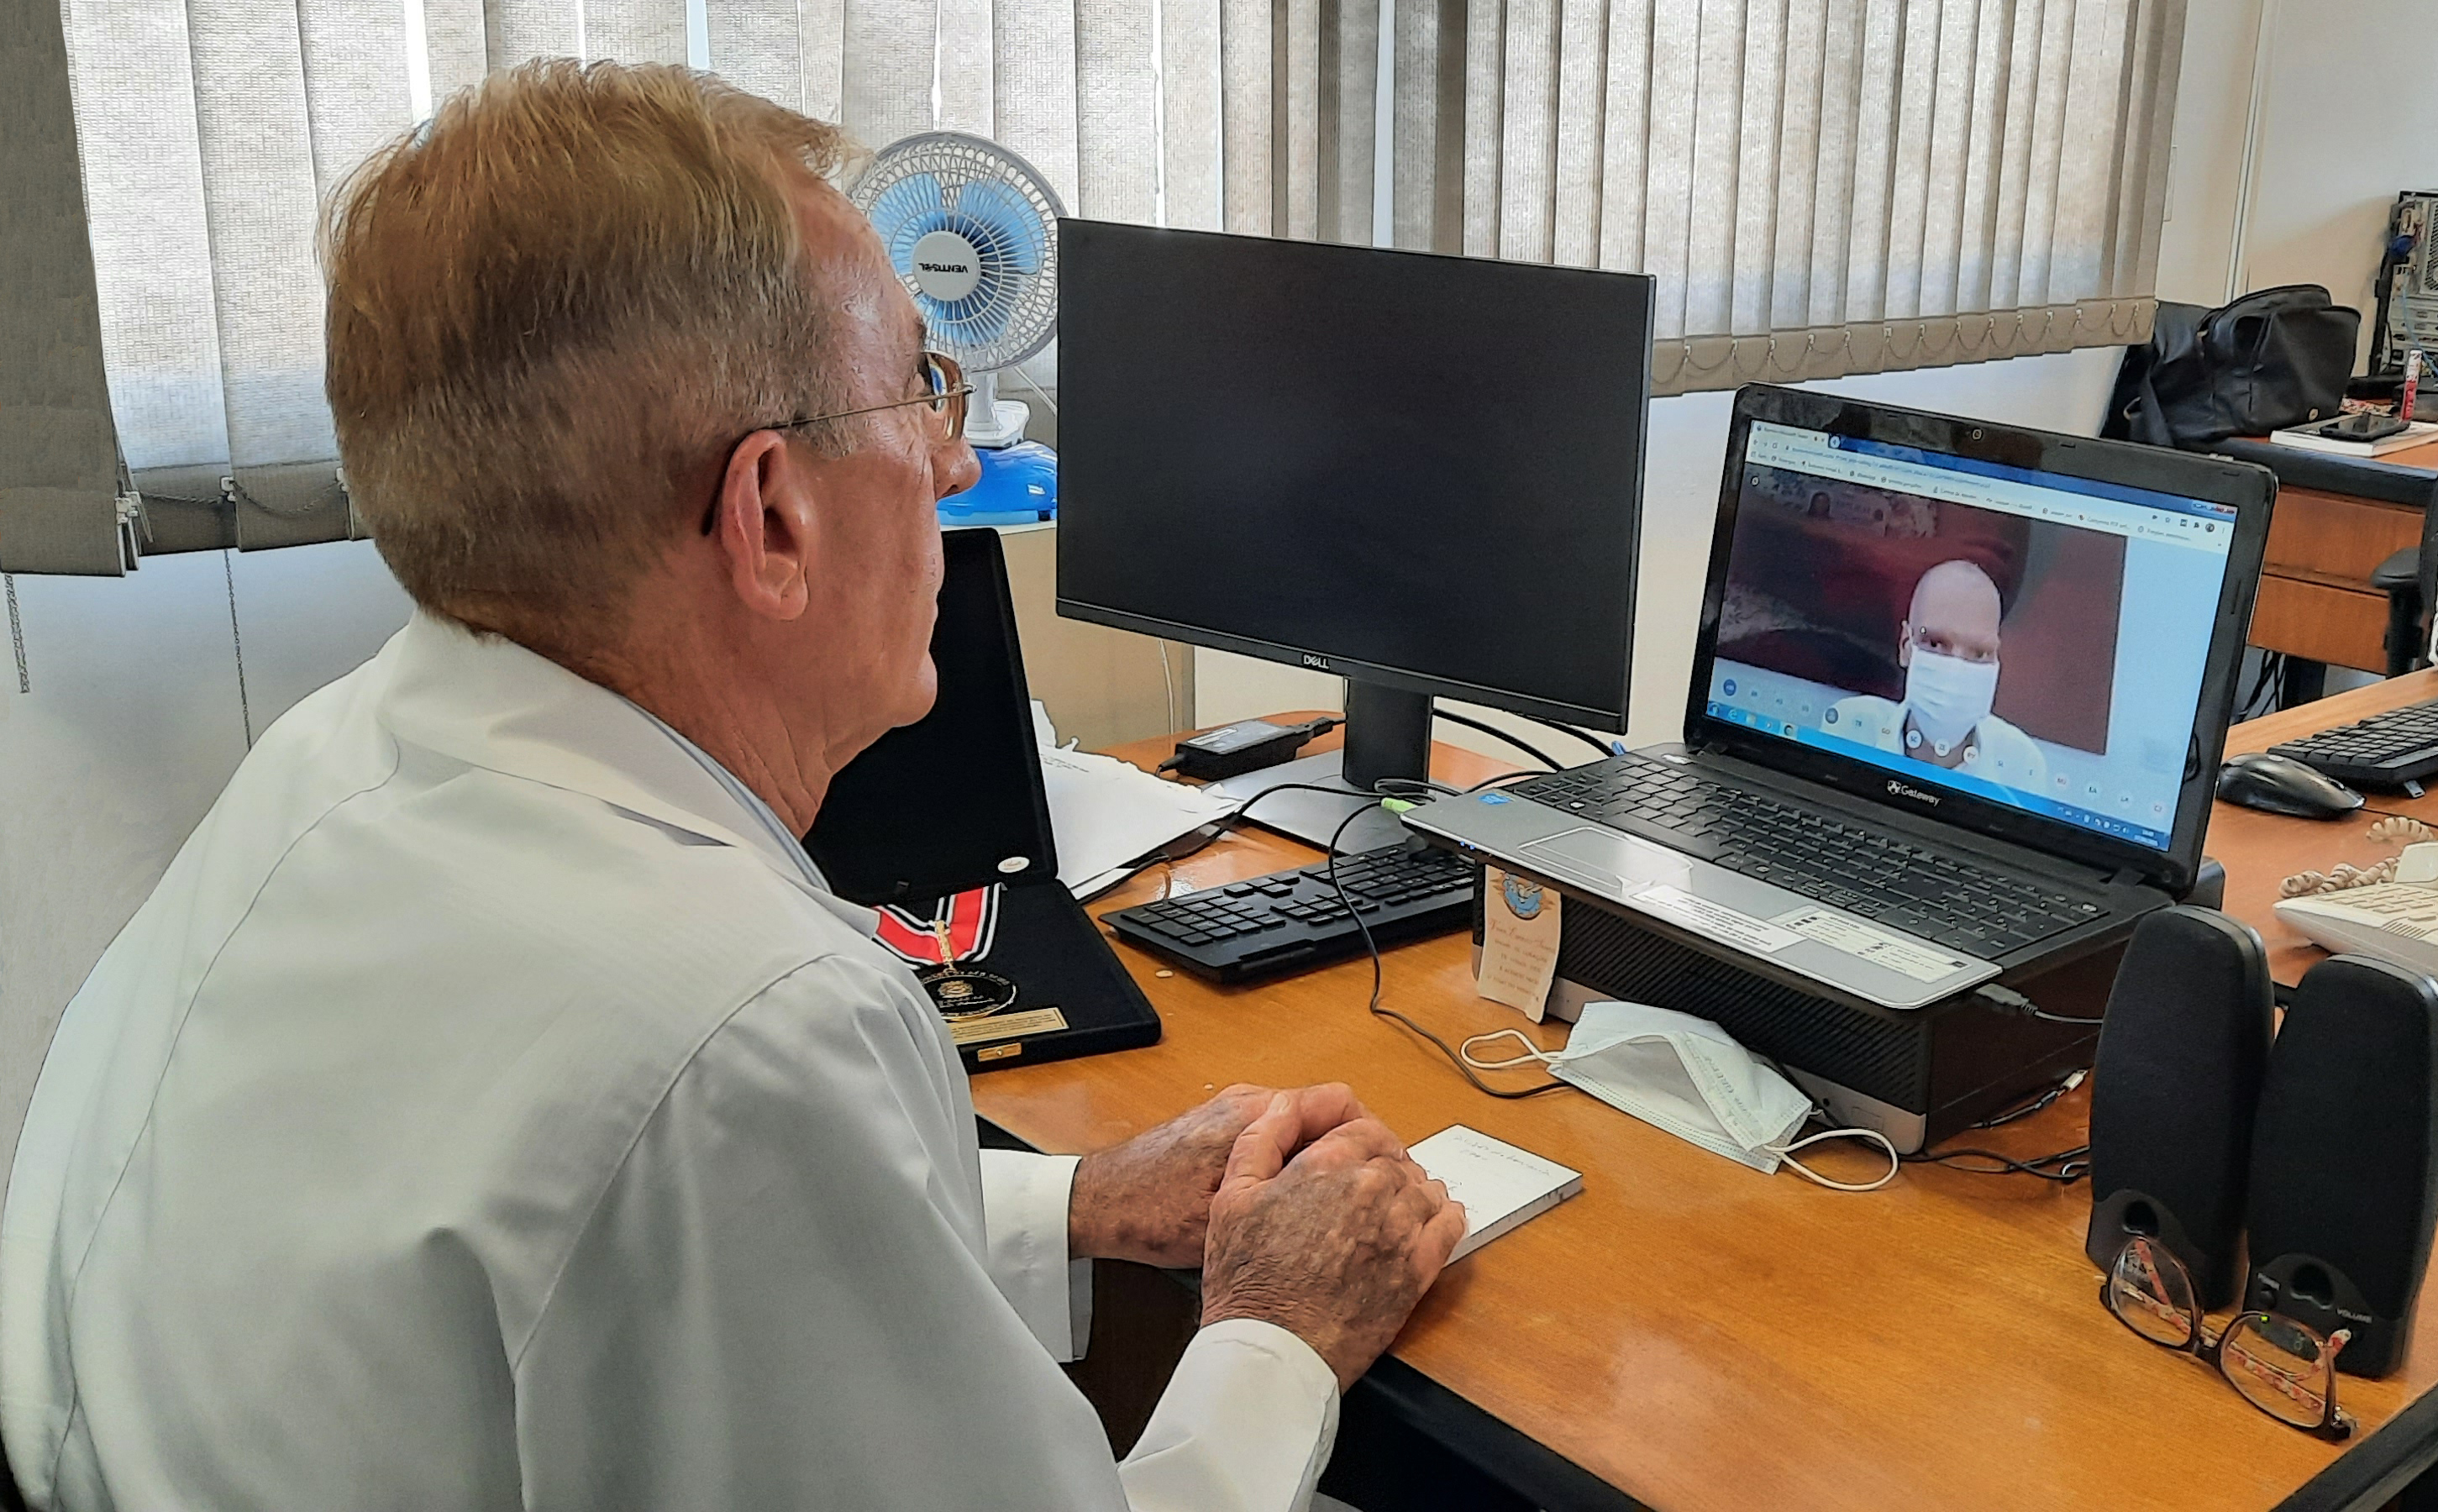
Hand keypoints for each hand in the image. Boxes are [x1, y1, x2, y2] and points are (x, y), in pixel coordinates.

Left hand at [1069, 1083, 1368, 1266]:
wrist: (1097, 1202)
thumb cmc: (1152, 1212)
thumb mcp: (1228, 1217)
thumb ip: (1286, 1198)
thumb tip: (1346, 1206)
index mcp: (1254, 1116)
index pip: (1340, 1104)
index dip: (1375, 1138)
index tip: (1391, 1172)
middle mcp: (1246, 1104)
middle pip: (1327, 1113)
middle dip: (1357, 1149)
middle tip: (1378, 1192)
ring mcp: (1233, 1113)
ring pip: (1303, 1125)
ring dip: (1329, 1155)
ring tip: (1347, 1198)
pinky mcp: (1221, 1128)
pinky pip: (1278, 1133)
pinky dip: (1300, 1158)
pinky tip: (1303, 1197)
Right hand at [1198, 1098, 1465, 1390]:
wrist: (1273, 1347)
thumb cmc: (1247, 1278)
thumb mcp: (1233, 1195)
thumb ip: (1261, 1139)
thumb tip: (1284, 1105)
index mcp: (1328, 1164)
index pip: (1366, 1130)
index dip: (1362, 1141)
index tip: (1358, 1157)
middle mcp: (1371, 1188)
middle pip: (1397, 1160)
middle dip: (1387, 1168)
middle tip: (1372, 1188)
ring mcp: (1400, 1229)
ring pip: (1426, 1189)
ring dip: (1416, 1191)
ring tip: (1400, 1206)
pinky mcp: (1418, 1269)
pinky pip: (1450, 1227)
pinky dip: (1447, 1217)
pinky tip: (1437, 1220)